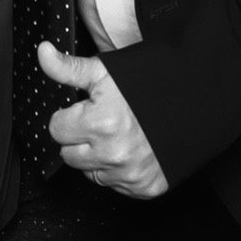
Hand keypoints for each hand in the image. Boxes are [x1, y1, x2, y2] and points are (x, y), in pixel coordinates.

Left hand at [40, 43, 167, 198]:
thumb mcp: (106, 71)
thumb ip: (69, 68)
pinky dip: (119, 170)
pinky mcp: (146, 187)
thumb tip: (43, 53)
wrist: (197, 100)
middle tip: (104, 121)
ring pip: (89, 172)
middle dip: (80, 137)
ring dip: (98, 156)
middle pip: (69, 154)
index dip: (69, 115)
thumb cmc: (151, 84)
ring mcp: (132, 174)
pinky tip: (133, 150)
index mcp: (101, 123)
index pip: (56, 129)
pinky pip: (115, 185)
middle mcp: (115, 154)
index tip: (87, 109)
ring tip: (120, 135)